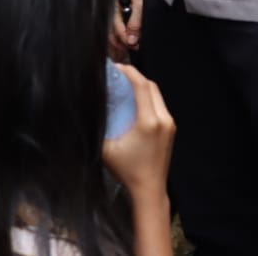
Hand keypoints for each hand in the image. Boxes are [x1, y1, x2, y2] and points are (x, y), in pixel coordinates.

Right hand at [101, 64, 174, 199]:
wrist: (149, 190)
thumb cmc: (127, 170)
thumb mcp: (106, 149)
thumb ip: (98, 126)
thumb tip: (87, 109)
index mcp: (149, 121)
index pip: (142, 86)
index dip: (129, 72)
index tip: (115, 67)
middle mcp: (163, 119)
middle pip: (151, 86)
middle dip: (135, 76)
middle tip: (118, 75)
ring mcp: (170, 124)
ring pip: (157, 94)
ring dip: (142, 86)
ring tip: (124, 85)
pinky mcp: (171, 129)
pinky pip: (159, 104)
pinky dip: (147, 97)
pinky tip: (134, 101)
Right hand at [110, 0, 147, 53]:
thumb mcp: (140, 0)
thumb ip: (136, 20)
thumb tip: (131, 40)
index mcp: (112, 5)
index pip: (114, 29)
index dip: (124, 39)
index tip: (134, 46)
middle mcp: (110, 5)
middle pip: (111, 30)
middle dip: (121, 41)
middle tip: (134, 48)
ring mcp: (114, 2)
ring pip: (113, 26)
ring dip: (122, 36)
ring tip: (132, 43)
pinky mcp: (119, 0)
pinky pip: (118, 19)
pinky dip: (123, 28)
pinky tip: (129, 32)